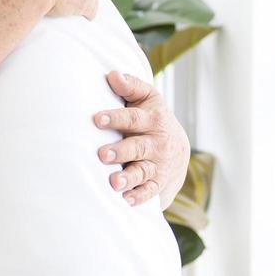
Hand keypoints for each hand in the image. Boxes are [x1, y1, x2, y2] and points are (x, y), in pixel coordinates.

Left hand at [94, 71, 189, 206]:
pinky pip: (149, 192)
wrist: (177, 147)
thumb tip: (112, 75)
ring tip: (114, 182)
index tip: (97, 119)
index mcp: (152, 119)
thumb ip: (130, 86)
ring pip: (143, 172)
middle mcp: (157, 143)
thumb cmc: (152, 117)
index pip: (133, 118)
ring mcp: (158, 165)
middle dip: (120, 151)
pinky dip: (139, 198)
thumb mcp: (146, 98)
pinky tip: (126, 200)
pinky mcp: (157, 184)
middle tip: (102, 154)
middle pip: (137, 147)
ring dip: (128, 178)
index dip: (115, 118)